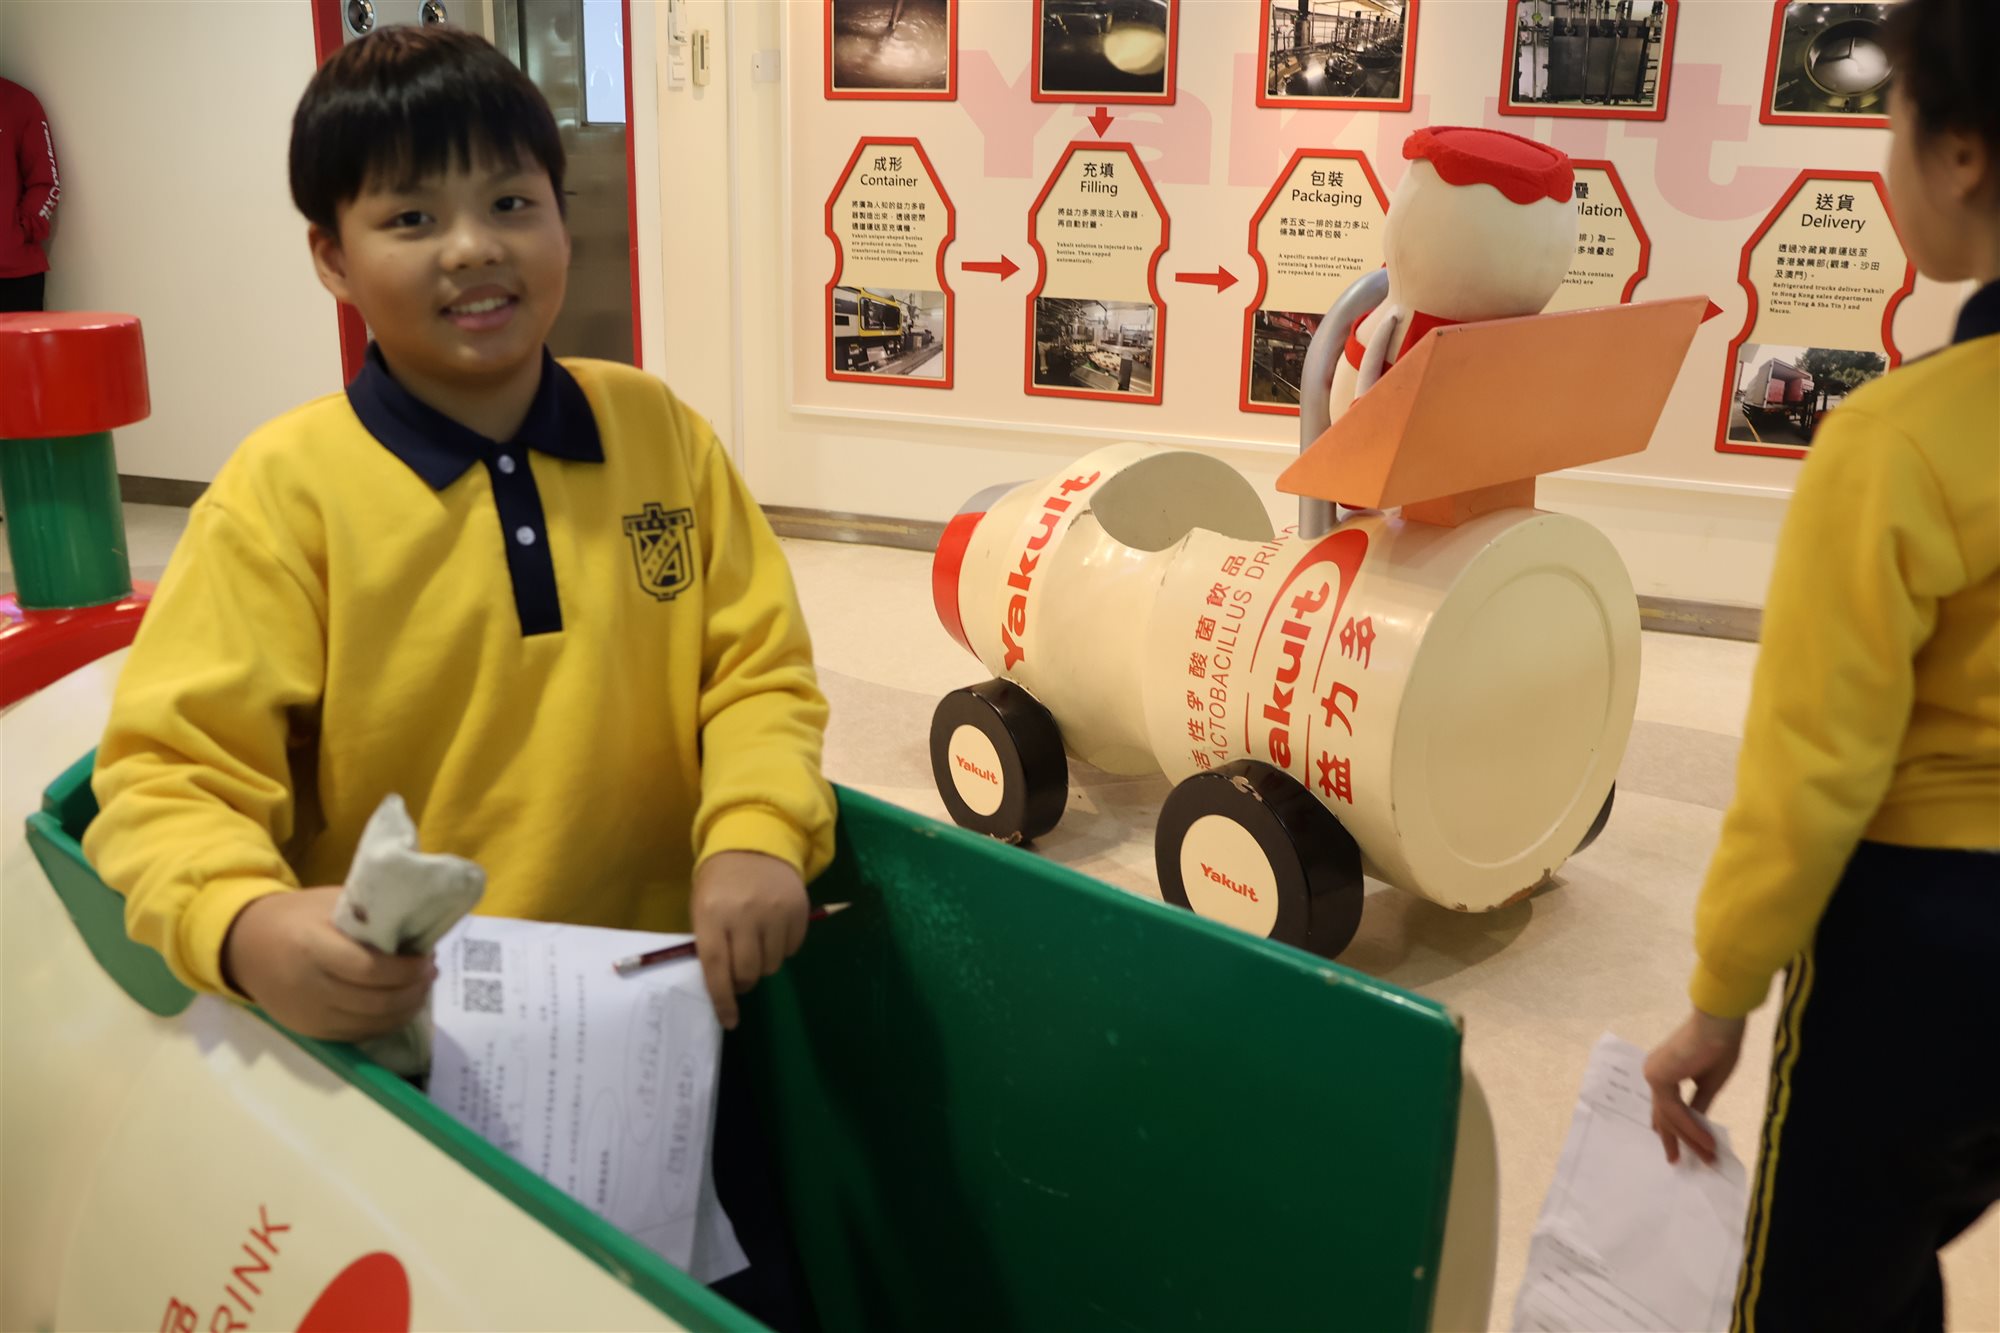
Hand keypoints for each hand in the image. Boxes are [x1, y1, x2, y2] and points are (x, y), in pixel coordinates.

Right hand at [221, 887, 436, 1042]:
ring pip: (370, 1024)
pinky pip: (357, 1035)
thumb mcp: (328, 902)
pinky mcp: (309, 1032)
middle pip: (375, 1003)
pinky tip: (398, 1006)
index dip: (405, 970)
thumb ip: (368, 915)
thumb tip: (417, 927)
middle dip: (412, 991)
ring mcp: (308, 1016)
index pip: (369, 970)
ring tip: (420, 988)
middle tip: (431, 973)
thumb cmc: (293, 917)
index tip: (427, 959)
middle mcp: (309, 988)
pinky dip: (384, 1023)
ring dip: (404, 1010)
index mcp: (313, 949)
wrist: (243, 946)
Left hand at [691, 851, 807, 1030]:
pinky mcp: (799, 910)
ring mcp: (775, 912)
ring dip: (763, 964)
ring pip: (772, 965)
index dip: (723, 1000)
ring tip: (756, 943)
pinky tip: (773, 930)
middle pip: (748, 972)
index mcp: (712, 915)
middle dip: (743, 982)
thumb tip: (722, 986)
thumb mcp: (703, 907)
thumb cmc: (720, 882)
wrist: (756, 842)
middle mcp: (744, 915)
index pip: (716, 968)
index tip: (729, 1020)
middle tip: (740, 974)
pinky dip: (782, 949)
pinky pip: (792, 949)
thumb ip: (709, 943)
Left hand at [1643, 1008, 1747, 1165]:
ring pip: (1670, 1117)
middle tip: (1676, 1162)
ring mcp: (1654, 1075)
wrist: (1719, 1024)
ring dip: (1691, 1139)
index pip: (1665, 1107)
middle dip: (1674, 1140)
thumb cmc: (1719, 1046)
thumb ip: (1698, 1105)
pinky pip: (1675, 1112)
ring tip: (1710, 1158)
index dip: (1672, 1129)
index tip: (1677, 1150)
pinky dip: (1691, 1128)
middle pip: (1664, 1115)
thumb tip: (1696, 1126)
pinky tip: (1707, 1143)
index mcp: (1665, 1072)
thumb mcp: (1709, 1083)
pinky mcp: (1659, 1078)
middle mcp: (1655, 1073)